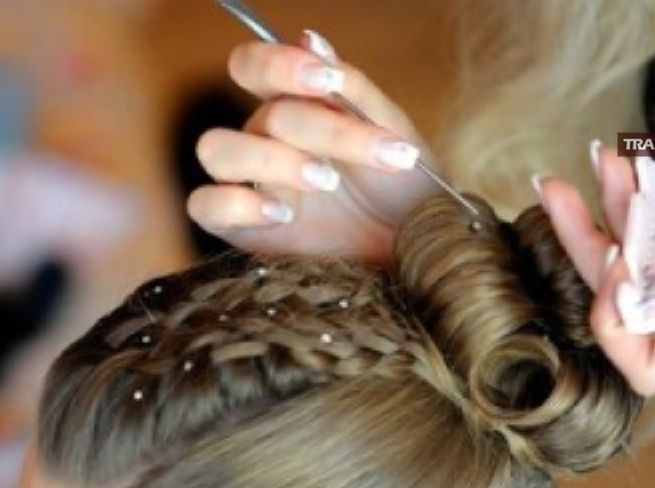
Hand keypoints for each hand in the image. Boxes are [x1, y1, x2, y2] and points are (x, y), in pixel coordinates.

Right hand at [189, 31, 439, 262]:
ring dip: (272, 160)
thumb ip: (352, 91)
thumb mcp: (393, 134)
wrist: (415, 249)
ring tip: (326, 181)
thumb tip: (310, 38)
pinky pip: (205, 205)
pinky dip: (237, 204)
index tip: (327, 82)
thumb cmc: (404, 189)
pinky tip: (283, 213)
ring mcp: (250, 183)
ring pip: (217, 150)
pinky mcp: (242, 228)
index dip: (279, 65)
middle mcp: (265, 139)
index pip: (255, 67)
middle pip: (259, 116)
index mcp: (296, 107)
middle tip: (357, 158)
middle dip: (315, 130)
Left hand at [536, 142, 654, 395]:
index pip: (643, 364)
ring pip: (642, 254)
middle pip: (624, 296)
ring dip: (614, 207)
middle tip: (557, 190)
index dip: (614, 323)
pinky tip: (637, 163)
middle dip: (587, 242)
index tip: (617, 264)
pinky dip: (651, 195)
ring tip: (602, 159)